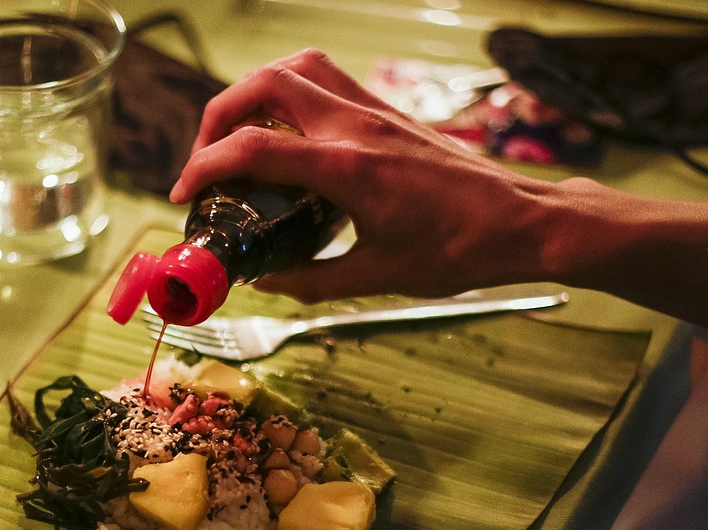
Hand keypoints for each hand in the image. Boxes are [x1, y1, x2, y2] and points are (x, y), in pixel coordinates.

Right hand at [169, 49, 560, 302]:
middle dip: (218, 116)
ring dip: (253, 91)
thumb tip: (264, 283)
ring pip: (296, 67)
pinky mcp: (388, 112)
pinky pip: (326, 79)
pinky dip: (290, 93)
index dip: (204, 168)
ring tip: (238, 135)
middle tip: (206, 159)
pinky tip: (287, 135)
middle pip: (264, 84)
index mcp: (349, 169)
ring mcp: (374, 112)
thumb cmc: (460, 250)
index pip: (253, 149)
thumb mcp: (378, 277)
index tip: (186, 196)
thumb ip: (311, 280)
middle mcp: (357, 127)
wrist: (521, 222)